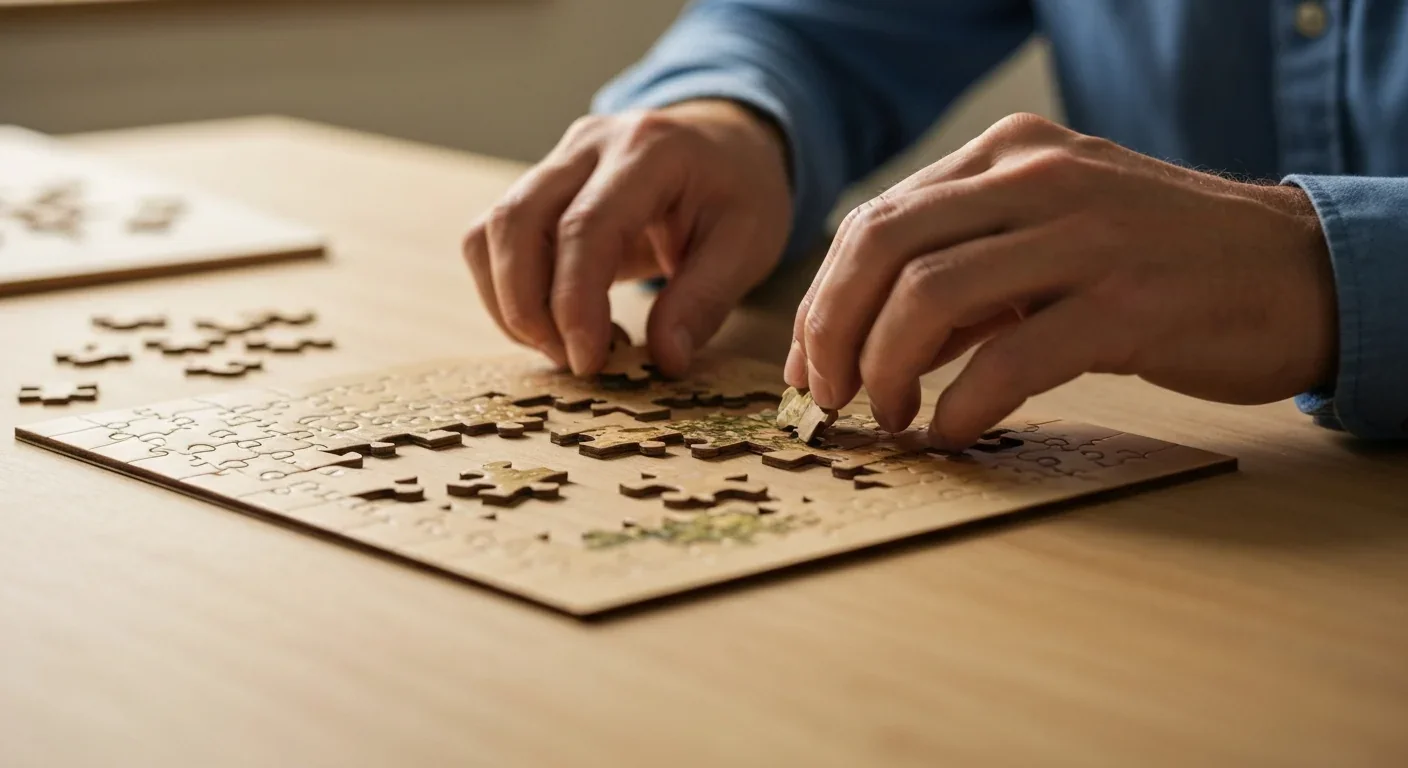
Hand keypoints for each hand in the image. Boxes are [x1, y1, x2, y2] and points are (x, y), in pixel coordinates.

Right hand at [463, 100, 791, 376]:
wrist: (725, 144)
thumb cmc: (740, 191)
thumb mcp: (749, 243)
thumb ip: (705, 300)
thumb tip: (665, 360)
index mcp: (648, 151)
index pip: (585, 227)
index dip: (574, 302)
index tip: (587, 362)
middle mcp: (588, 145)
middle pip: (516, 222)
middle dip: (528, 308)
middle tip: (574, 362)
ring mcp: (555, 161)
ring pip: (489, 231)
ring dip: (510, 303)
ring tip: (565, 346)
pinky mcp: (538, 187)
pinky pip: (492, 239)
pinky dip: (507, 291)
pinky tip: (554, 323)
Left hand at [785, 113, 1336, 447]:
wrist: (1295, 271)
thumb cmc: (1158, 263)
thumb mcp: (1049, 239)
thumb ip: (965, 272)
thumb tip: (867, 339)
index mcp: (1009, 156)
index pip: (877, 220)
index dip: (824, 300)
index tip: (810, 363)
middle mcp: (1036, 179)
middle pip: (881, 246)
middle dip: (831, 329)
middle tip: (827, 395)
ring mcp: (1084, 235)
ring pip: (929, 295)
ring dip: (885, 370)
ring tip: (891, 418)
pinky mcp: (1127, 303)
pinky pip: (1009, 358)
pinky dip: (962, 405)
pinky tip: (953, 432)